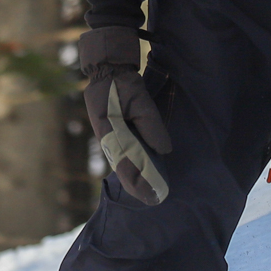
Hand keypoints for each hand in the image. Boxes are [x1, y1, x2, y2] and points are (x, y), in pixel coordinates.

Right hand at [78, 26, 171, 204]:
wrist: (106, 69)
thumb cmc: (122, 84)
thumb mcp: (139, 101)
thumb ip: (150, 125)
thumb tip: (163, 150)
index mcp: (111, 135)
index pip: (127, 167)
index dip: (140, 185)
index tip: (154, 197)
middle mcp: (109, 141)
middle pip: (124, 170)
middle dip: (139, 187)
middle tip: (156, 201)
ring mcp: (109, 138)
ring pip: (124, 164)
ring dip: (137, 178)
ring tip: (152, 192)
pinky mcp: (113, 133)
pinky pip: (124, 155)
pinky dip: (134, 166)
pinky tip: (144, 172)